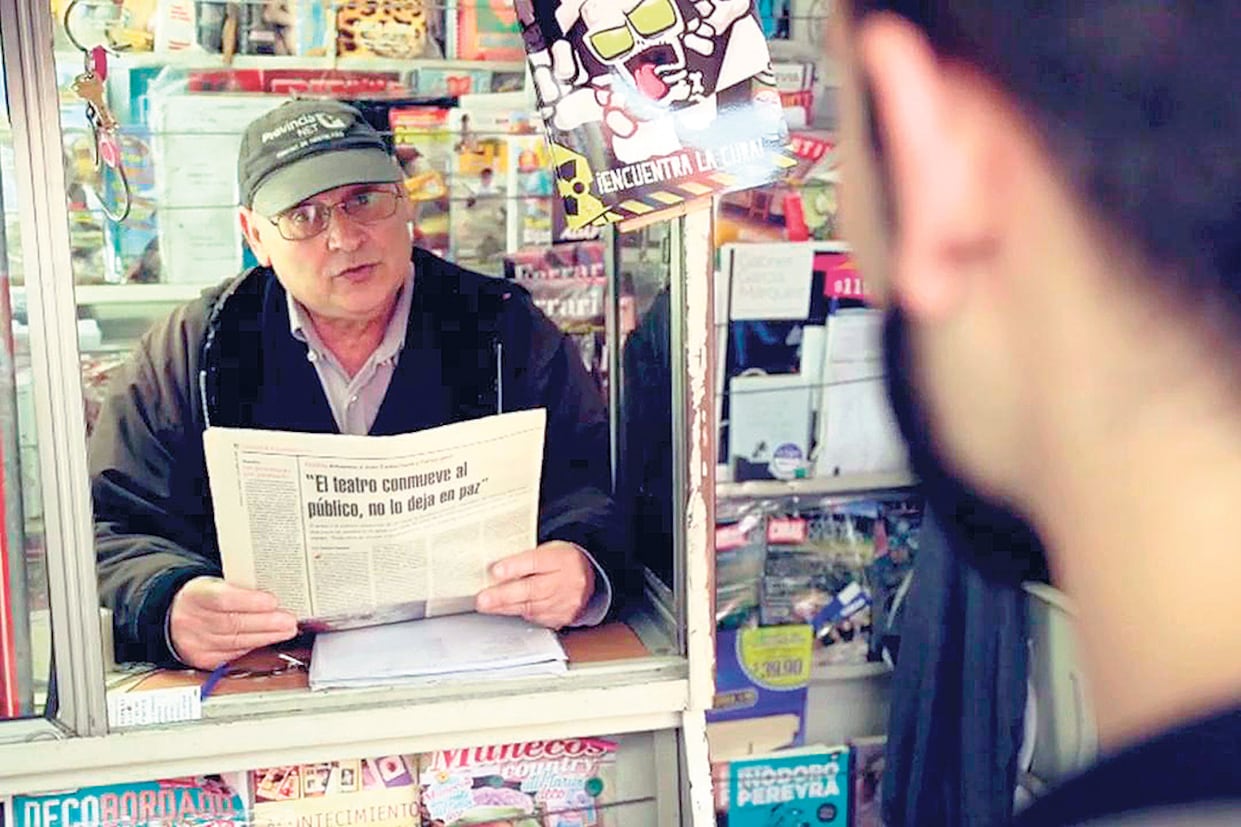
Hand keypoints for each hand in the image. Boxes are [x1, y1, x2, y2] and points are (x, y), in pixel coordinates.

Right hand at [168, 576, 298, 670]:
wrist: (175, 616)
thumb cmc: (203, 597)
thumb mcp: (215, 584)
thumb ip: (240, 587)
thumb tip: (274, 593)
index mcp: (195, 595)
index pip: (222, 599)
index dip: (249, 601)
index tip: (272, 601)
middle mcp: (192, 620)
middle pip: (232, 624)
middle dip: (266, 623)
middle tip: (289, 620)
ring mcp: (196, 643)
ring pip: (235, 642)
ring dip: (266, 637)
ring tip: (287, 630)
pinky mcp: (203, 659)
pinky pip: (233, 655)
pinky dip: (254, 647)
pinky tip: (269, 640)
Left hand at [475, 542, 594, 629]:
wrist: (590, 580)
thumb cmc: (563, 562)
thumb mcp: (549, 551)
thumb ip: (526, 558)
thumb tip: (496, 567)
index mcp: (562, 559)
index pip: (537, 562)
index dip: (515, 566)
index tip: (496, 571)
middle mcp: (565, 582)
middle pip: (533, 589)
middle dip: (504, 595)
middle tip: (483, 599)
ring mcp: (564, 603)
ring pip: (532, 607)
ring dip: (505, 607)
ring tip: (486, 606)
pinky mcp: (560, 618)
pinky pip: (536, 619)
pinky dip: (518, 615)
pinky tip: (504, 611)